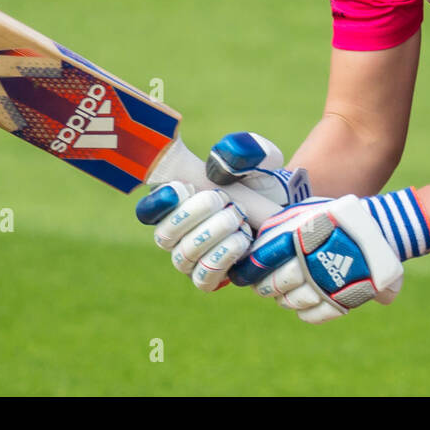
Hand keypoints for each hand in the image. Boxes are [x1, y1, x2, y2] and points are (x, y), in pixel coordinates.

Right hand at [135, 133, 308, 290]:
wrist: (282, 210)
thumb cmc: (259, 181)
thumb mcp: (257, 158)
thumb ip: (240, 151)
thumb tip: (219, 165)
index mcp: (174, 201)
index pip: (148, 210)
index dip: (158, 202)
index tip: (183, 188)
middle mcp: (174, 232)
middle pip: (165, 234)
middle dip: (196, 214)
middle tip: (225, 200)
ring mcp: (188, 258)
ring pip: (185, 256)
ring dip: (214, 234)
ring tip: (238, 218)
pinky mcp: (207, 277)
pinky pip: (203, 278)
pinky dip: (223, 258)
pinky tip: (241, 240)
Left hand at [229, 188, 429, 323]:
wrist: (382, 227)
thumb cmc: (340, 218)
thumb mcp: (311, 211)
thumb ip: (284, 225)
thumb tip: (258, 245)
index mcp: (298, 236)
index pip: (265, 258)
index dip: (253, 270)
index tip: (247, 275)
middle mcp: (309, 260)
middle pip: (276, 283)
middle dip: (267, 287)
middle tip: (265, 287)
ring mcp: (326, 282)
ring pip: (293, 301)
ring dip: (286, 301)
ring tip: (285, 296)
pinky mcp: (342, 299)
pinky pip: (314, 315)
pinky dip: (306, 314)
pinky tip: (304, 309)